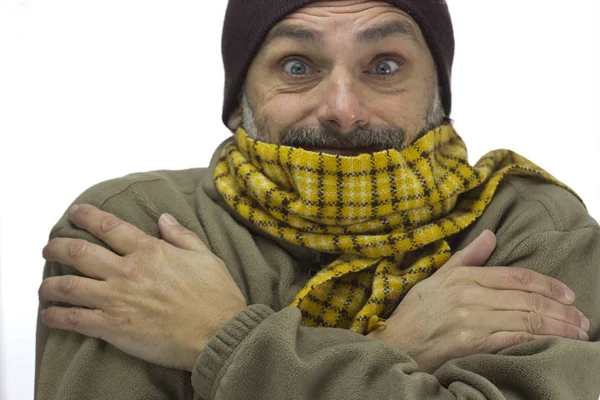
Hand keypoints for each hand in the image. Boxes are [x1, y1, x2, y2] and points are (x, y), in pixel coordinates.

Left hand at [39, 204, 246, 370]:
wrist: (217, 333)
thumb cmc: (216, 297)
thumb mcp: (206, 257)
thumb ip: (182, 236)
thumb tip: (164, 219)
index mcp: (150, 252)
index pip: (110, 227)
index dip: (88, 217)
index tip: (76, 213)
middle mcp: (128, 271)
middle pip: (80, 253)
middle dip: (59, 247)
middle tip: (50, 248)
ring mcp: (117, 299)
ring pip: (70, 285)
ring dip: (51, 283)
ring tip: (44, 286)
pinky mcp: (113, 326)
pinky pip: (75, 319)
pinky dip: (57, 315)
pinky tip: (50, 313)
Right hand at [367, 230, 590, 372]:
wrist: (395, 344)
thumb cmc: (414, 315)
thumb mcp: (436, 279)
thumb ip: (466, 258)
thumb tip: (490, 235)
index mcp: (463, 277)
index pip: (515, 276)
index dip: (546, 284)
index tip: (568, 294)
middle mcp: (469, 295)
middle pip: (526, 299)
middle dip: (560, 309)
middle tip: (581, 318)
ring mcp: (471, 318)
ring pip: (526, 319)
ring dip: (557, 326)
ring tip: (577, 332)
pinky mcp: (472, 342)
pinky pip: (514, 338)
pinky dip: (538, 340)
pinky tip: (554, 343)